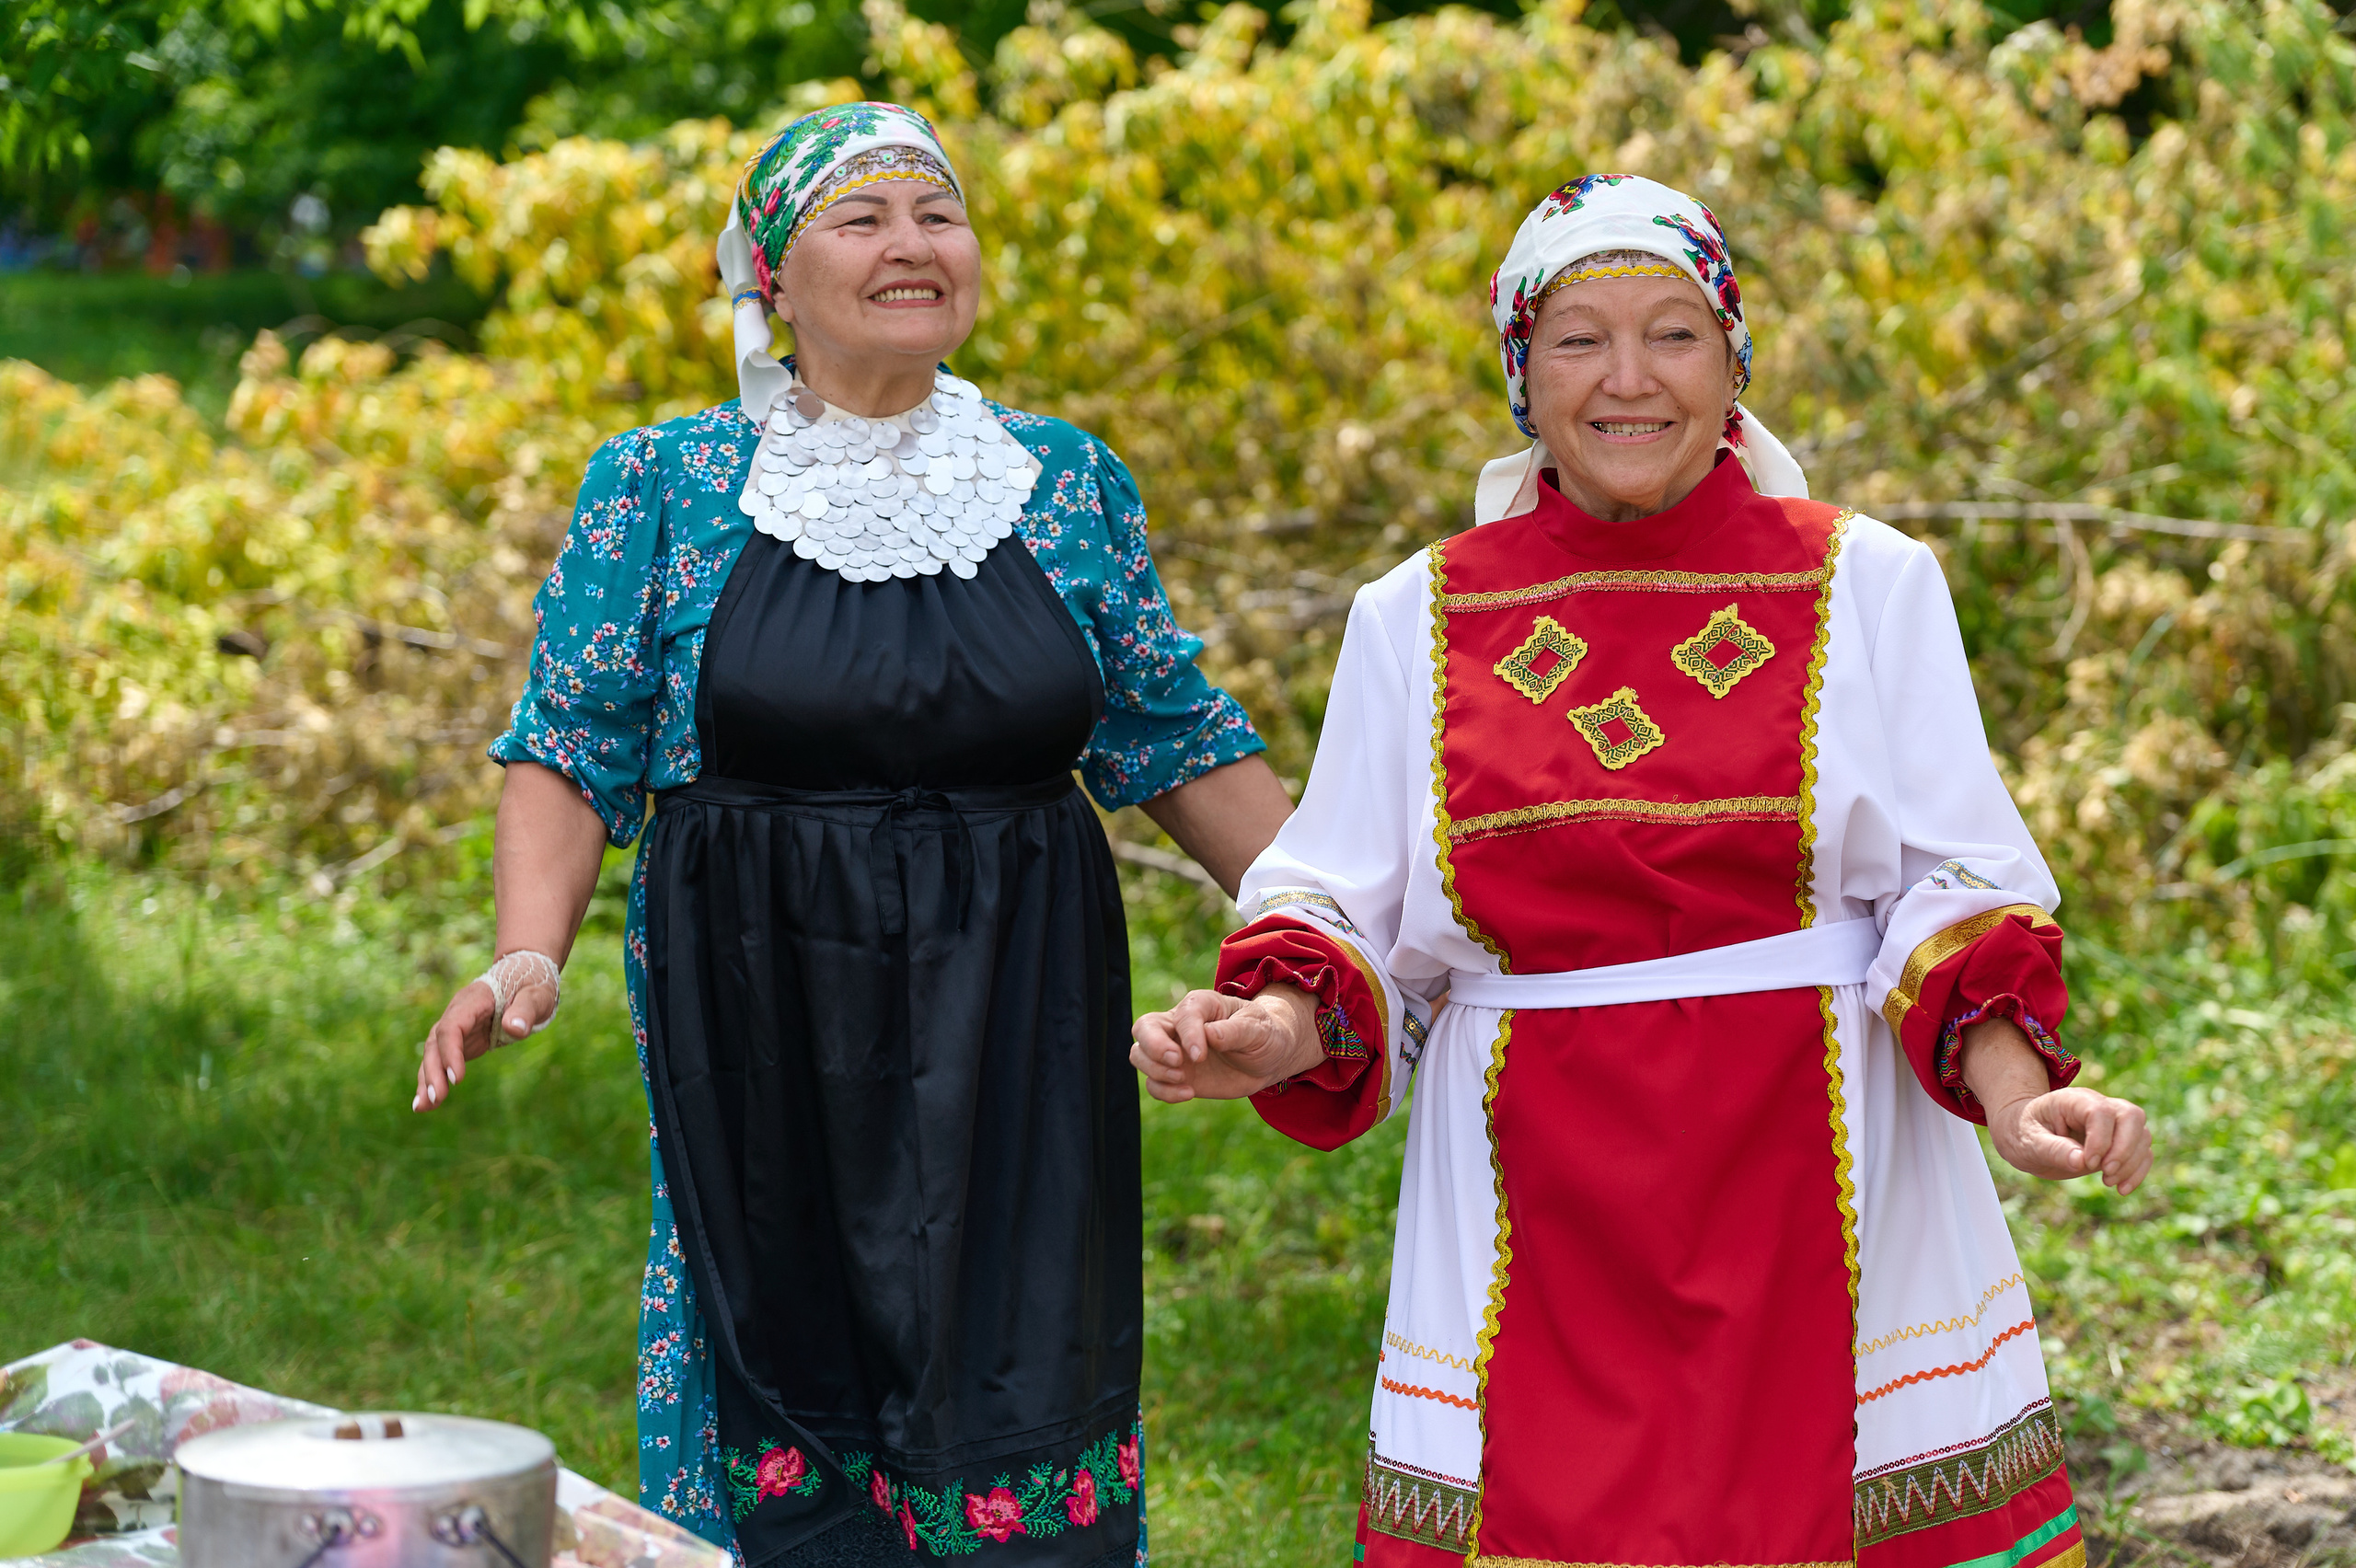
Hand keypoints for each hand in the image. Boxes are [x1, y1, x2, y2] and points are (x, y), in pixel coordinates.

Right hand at [411, 970, 555, 1112]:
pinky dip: (433, 1080)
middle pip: (437, 1042)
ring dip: (427, 1080)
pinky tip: (426, 1104)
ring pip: (433, 1053)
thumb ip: (526, 1009)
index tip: (456, 1078)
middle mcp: (458, 1012)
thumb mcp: (538, 994)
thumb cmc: (533, 984)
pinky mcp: (461, 1041)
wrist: (525, 975)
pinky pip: (442, 1061)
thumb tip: (515, 1028)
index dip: (451, 1051)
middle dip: (433, 1071)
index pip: (453, 1025)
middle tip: (435, 1099)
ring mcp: (457, 1026)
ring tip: (423, 1108)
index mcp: (474, 999)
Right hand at [1130, 984, 1324, 1102]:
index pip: (1182, 1015)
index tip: (1201, 1056)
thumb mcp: (1258, 1029)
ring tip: (1184, 1081)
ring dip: (1155, 1070)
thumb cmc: (1263, 1035)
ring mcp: (1174, 1051)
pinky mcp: (1176, 1075)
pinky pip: (1153, 1083)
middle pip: (1144, 1027)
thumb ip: (1234, 1031)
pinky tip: (1189, 1093)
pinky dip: (1164, 1091)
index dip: (1187, 1035)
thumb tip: (1209, 1035)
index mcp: (1200, 1005)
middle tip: (1178, 1062)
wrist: (1268, 1059)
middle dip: (1153, 1046)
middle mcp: (1179, 1025)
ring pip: (1139, 1055)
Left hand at [1987, 1086, 2152, 1193]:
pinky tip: (2122, 1189)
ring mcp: (2112, 1123)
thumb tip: (2081, 1161)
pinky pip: (2142, 1151)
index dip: (2101, 1139)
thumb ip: (2053, 1149)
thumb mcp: (2028, 1141)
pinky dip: (2138, 1170)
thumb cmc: (2023, 1132)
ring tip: (2108, 1182)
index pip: (2101, 1112)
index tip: (2089, 1163)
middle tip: (2105, 1173)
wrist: (2025, 1135)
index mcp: (2073, 1100)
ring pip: (2141, 1134)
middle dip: (2125, 1149)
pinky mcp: (2118, 1141)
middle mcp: (2098, 1106)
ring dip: (2132, 1163)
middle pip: (2132, 1116)